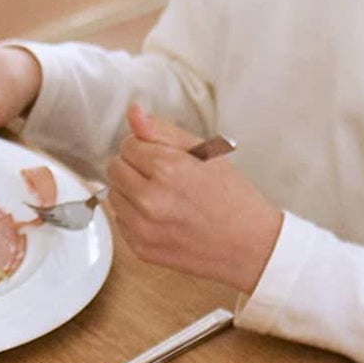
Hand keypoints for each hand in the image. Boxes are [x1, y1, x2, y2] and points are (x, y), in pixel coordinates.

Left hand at [105, 105, 282, 290]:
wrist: (250, 247)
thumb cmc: (234, 200)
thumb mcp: (206, 154)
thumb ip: (164, 132)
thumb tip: (134, 113)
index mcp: (167, 169)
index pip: (128, 145)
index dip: (147, 148)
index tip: (165, 159)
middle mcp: (150, 200)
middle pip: (114, 169)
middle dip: (134, 168)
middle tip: (165, 179)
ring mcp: (144, 228)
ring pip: (113, 196)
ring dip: (131, 193)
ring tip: (164, 199)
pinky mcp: (141, 249)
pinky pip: (121, 223)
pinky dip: (135, 217)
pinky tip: (162, 218)